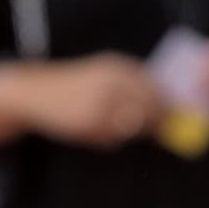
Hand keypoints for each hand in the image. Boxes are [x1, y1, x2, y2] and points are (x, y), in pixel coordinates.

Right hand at [15, 54, 168, 145]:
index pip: (154, 87)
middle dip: (155, 120)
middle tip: (154, 127)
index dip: (166, 102)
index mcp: (117, 68)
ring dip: (132, 131)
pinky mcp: (88, 126)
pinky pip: (113, 139)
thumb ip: (132, 83)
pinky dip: (111, 139)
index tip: (171, 112)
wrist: (37, 93)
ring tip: (113, 124)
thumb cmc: (76, 84)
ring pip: (133, 127)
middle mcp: (111, 85)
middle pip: (149, 108)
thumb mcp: (103, 72)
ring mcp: (100, 106)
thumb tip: (165, 101)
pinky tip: (95, 129)